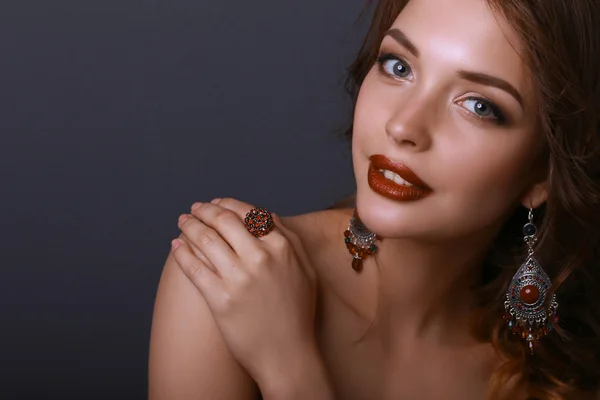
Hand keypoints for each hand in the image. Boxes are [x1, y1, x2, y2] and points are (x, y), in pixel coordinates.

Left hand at [170, 198, 318, 389]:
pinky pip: (194, 267)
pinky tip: (176, 246)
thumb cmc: (297, 313)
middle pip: (223, 221)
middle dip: (204, 210)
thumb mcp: (305, 269)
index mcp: (282, 247)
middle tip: (195, 209)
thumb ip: (289, 238)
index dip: (227, 204)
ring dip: (189, 226)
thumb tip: (266, 215)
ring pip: (205, 240)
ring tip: (182, 222)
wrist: (288, 354)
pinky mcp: (220, 299)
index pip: (248, 212)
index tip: (216, 203)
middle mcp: (260, 258)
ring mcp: (238, 278)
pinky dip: (181, 253)